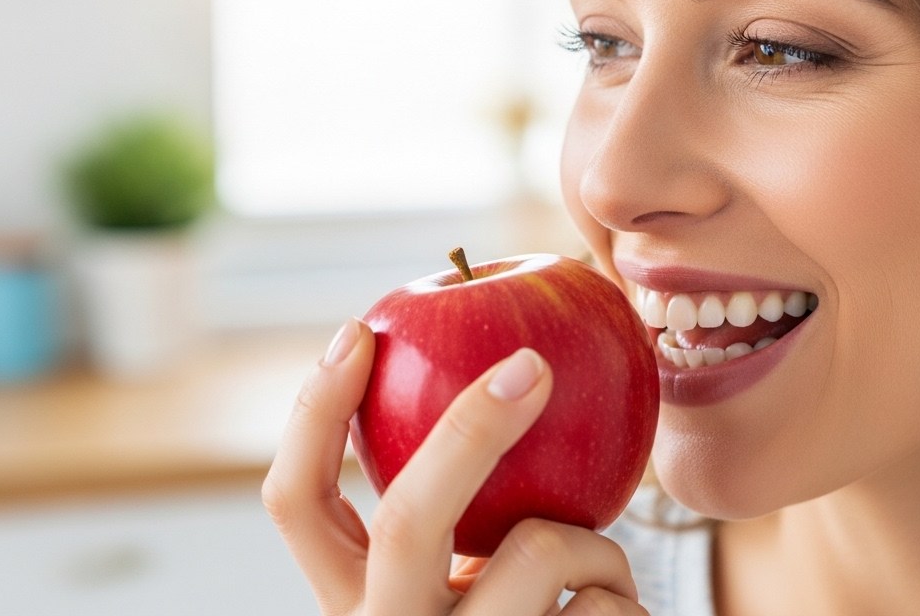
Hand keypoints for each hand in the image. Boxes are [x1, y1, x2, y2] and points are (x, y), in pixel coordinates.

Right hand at [263, 318, 646, 615]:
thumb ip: (454, 520)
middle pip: (407, 518)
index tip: (357, 331)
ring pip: (538, 552)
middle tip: (532, 362)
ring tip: (606, 578)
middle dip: (469, 427)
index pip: (293, 503)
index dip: (312, 412)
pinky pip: (601, 609)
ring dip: (597, 545)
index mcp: (354, 605)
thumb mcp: (459, 590)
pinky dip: (626, 603)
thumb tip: (497, 365)